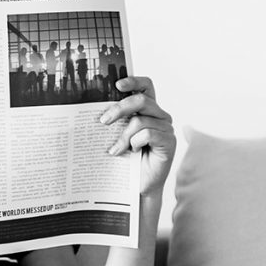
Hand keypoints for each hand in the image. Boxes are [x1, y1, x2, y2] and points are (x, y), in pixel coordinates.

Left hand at [98, 76, 175, 196]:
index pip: (145, 86)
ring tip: (115, 150)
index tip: (117, 85)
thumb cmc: (127, 159)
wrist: (138, 185)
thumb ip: (114, 120)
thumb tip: (97, 110)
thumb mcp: (117, 135)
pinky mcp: (169, 142)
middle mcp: (159, 115)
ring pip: (141, 120)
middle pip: (141, 100)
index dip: (134, 81)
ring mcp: (166, 128)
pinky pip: (149, 134)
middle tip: (103, 121)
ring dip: (124, 136)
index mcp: (147, 109)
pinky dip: (135, 142)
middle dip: (119, 108)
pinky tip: (131, 152)